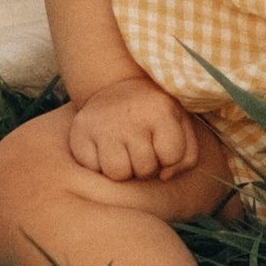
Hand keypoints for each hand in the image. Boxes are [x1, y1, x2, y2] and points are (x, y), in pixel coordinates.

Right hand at [65, 74, 201, 179]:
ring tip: (123, 150)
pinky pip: (93, 169)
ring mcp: (102, 124)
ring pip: (117, 174)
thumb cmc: (154, 115)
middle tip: (139, 145)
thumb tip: (164, 177)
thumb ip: (186, 157)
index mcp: (160, 110)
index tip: (161, 142)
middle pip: (145, 169)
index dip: (168, 157)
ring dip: (123, 168)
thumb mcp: (180, 126)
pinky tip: (104, 147)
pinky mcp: (79, 134)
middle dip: (145, 165)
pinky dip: (99, 165)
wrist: (115, 88)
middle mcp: (130, 116)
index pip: (171, 156)